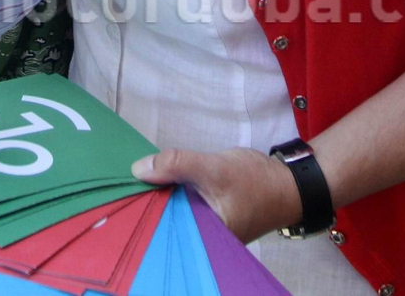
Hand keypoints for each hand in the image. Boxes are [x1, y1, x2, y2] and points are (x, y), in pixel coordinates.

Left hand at [131, 147, 304, 242]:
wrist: (286, 184)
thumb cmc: (256, 182)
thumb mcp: (215, 169)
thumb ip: (178, 165)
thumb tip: (138, 169)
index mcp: (200, 238)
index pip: (160, 228)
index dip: (139, 210)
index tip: (117, 193)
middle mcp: (198, 238)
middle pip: (161, 221)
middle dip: (145, 203)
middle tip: (118, 185)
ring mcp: (200, 228)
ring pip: (169, 211)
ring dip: (156, 196)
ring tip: (131, 182)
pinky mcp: (203, 215)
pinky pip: (179, 205)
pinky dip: (170, 194)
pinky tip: (155, 182)